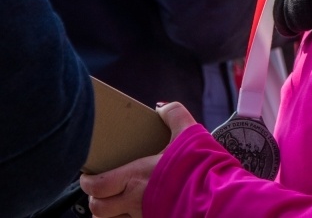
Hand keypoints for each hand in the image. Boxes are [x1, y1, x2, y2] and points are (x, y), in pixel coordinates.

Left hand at [80, 102, 196, 217]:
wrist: (219, 196)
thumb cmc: (202, 165)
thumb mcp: (190, 132)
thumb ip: (173, 114)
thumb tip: (160, 107)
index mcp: (137, 176)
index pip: (96, 186)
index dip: (87, 182)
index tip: (89, 175)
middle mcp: (136, 201)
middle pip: (99, 209)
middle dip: (97, 200)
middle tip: (102, 190)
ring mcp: (146, 216)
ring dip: (111, 214)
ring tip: (119, 204)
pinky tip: (142, 210)